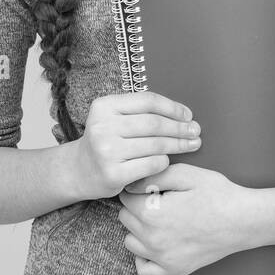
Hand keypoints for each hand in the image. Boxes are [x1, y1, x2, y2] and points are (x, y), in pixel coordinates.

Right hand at [65, 91, 201, 200]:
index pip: (147, 101)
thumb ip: (140, 112)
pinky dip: (164, 161)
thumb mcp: (114, 118)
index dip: (172, 107)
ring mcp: (106, 151)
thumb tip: (184, 116)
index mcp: (104, 106)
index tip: (188, 115)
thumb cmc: (106, 141)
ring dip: (178, 144)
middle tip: (195, 131)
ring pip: (155, 144)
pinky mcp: (113, 173)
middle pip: (153, 123)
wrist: (79, 170)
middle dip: (179, 127)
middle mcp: (102, 126)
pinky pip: (151, 164)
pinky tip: (168, 160)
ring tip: (191, 144)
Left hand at [117, 163, 259, 274]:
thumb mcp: (186, 174)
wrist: (244, 220)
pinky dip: (144, 258)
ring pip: (130, 242)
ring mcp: (162, 258)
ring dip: (138, 230)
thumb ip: (153, 176)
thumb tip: (130, 184)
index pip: (125, 197)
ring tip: (160, 221)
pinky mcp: (174, 270)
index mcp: (152, 213)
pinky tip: (156, 245)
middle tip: (159, 201)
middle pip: (125, 218)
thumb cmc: (217, 194)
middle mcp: (152, 239)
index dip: (137, 188)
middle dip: (136, 207)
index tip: (152, 187)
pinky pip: (143, 270)